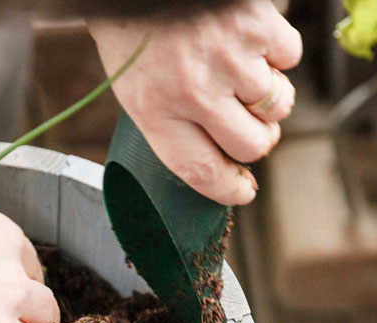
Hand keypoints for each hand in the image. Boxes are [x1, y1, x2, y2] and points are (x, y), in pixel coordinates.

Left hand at [88, 0, 301, 204]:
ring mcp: (229, 58)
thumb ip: (171, 128)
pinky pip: (290, 57)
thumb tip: (217, 161)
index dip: (227, 189)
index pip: (200, 170)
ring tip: (242, 78)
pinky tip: (248, 45)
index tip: (242, 192)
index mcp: (155, 113)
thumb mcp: (135, 92)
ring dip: (268, 98)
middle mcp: (194, 90)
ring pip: (277, 106)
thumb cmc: (137, 38)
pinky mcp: (257, 26)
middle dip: (257, 141)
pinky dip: (277, 54)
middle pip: (251, 145)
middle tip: (247, 126)